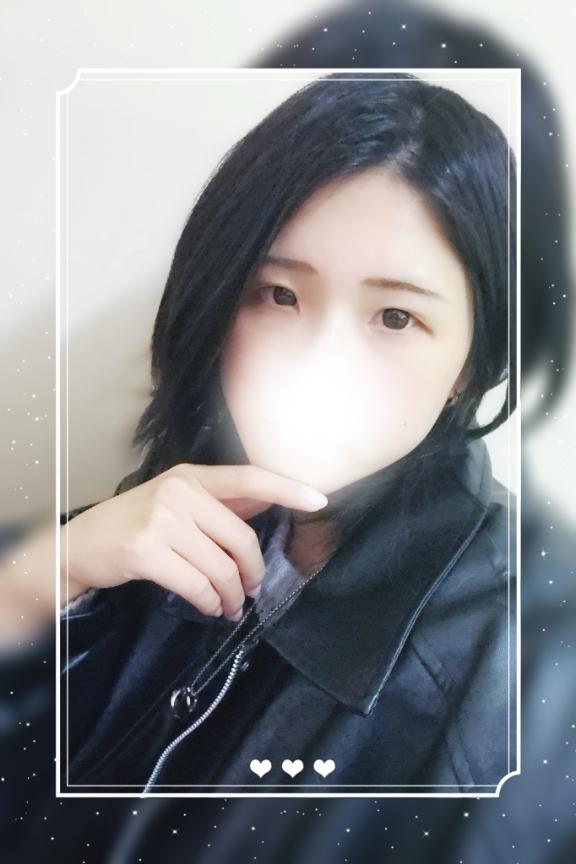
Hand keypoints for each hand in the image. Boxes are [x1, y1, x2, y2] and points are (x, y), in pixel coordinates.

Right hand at [62, 463, 327, 620]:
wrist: (81, 545)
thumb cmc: (132, 524)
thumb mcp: (174, 501)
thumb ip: (218, 503)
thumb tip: (268, 501)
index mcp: (191, 477)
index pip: (249, 478)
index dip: (287, 488)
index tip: (319, 499)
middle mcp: (178, 492)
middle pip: (240, 537)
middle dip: (253, 571)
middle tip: (252, 590)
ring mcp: (161, 520)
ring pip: (220, 567)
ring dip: (232, 595)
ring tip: (231, 606)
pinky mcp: (146, 552)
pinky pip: (197, 585)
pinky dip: (210, 603)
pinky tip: (211, 607)